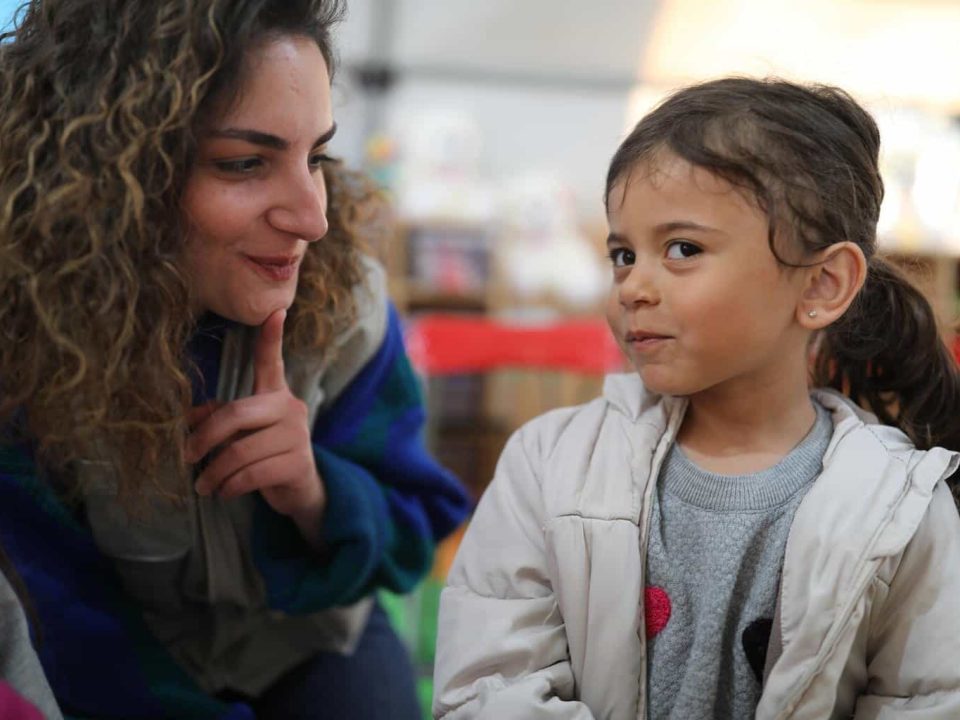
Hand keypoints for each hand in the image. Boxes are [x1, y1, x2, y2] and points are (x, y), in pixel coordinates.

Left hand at [188, 309, 325, 535]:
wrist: (301, 491)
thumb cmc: (265, 455)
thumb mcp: (242, 435)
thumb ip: (219, 420)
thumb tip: (188, 419)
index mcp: (275, 395)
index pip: (271, 362)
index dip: (271, 337)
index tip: (275, 311)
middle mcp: (290, 408)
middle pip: (236, 414)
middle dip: (204, 438)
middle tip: (186, 456)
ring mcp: (297, 435)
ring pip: (240, 451)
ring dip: (213, 473)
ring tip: (203, 485)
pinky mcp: (298, 463)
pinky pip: (252, 474)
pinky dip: (230, 486)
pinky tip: (223, 492)